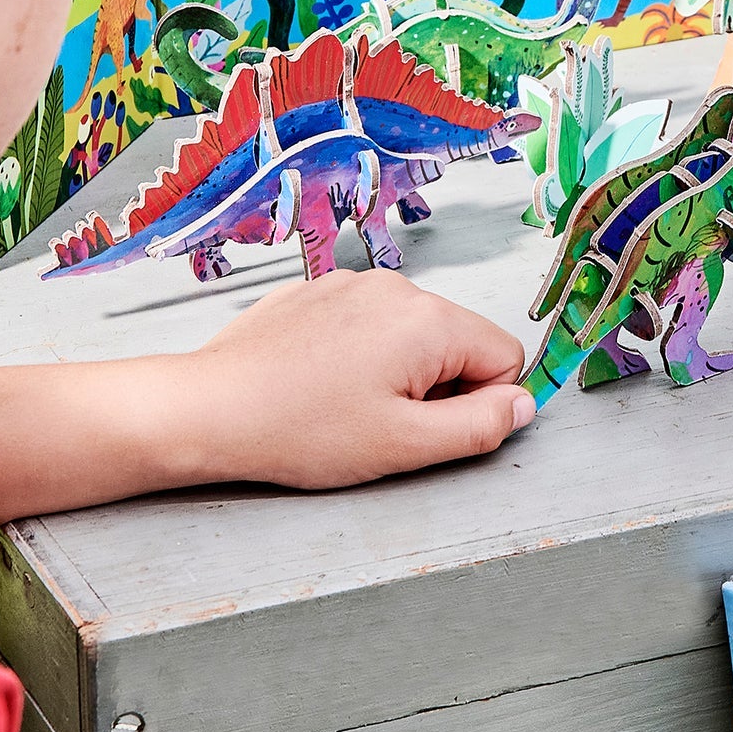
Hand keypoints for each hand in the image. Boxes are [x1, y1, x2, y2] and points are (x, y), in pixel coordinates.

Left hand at [189, 270, 533, 490]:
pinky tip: (322, 386)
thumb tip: (522, 405)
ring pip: (412, 335)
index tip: (430, 426)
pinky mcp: (315, 294)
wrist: (210, 409)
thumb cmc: (300, 429)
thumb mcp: (408, 446)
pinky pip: (367, 326)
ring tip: (348, 405)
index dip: (480, 403)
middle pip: (458, 342)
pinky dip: (359, 358)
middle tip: (384, 421)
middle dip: (437, 386)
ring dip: (398, 373)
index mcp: (428, 320)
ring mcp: (350, 285)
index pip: (505, 356)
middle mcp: (394, 288)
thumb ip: (482, 425)